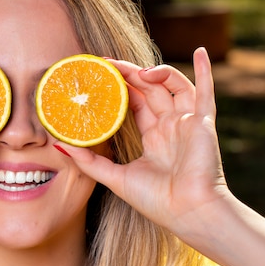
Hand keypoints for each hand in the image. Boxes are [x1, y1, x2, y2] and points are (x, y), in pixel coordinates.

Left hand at [58, 48, 230, 237]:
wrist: (189, 214)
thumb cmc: (157, 202)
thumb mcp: (115, 178)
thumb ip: (89, 161)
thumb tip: (58, 146)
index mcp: (153, 137)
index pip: (134, 102)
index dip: (119, 86)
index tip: (99, 73)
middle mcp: (170, 126)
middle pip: (149, 89)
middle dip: (130, 73)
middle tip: (108, 63)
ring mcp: (187, 123)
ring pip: (172, 86)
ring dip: (157, 72)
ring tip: (139, 70)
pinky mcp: (203, 123)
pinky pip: (206, 92)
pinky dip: (205, 71)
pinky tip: (200, 51)